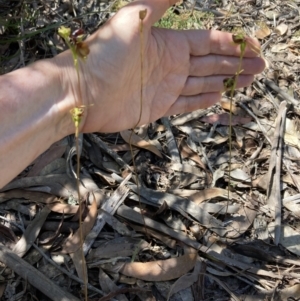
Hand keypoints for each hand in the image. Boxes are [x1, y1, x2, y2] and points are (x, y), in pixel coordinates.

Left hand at [56, 0, 264, 132]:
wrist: (84, 91)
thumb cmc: (106, 54)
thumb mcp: (135, 18)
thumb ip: (159, 0)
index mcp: (169, 43)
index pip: (207, 42)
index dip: (231, 44)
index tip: (252, 46)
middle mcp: (170, 64)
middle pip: (210, 62)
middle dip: (235, 63)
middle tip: (260, 67)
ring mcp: (165, 87)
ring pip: (202, 82)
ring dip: (225, 81)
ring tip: (247, 81)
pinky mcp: (158, 107)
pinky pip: (186, 103)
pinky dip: (202, 100)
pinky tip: (218, 96)